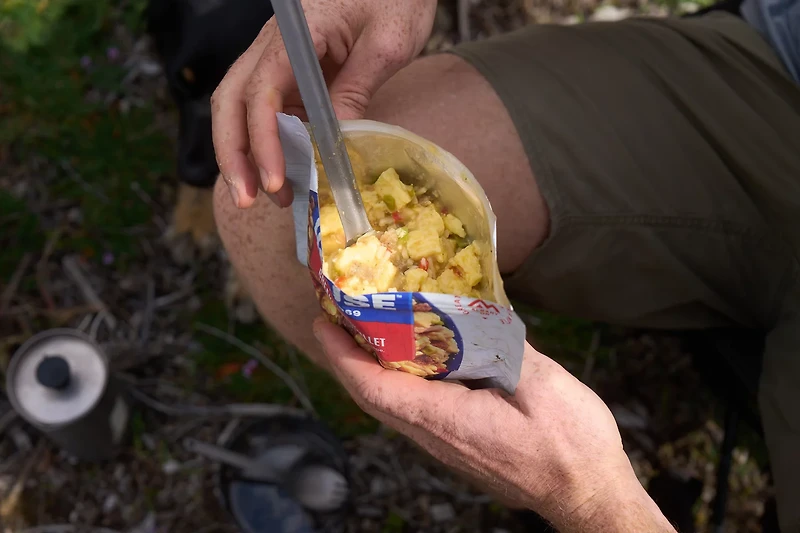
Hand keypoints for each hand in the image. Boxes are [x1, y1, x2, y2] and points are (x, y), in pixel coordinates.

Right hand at [211, 0, 436, 208]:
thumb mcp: (387, 45)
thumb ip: (356, 90)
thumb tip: (331, 142)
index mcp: (295, 32)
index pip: (261, 91)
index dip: (262, 140)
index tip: (276, 180)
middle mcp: (274, 44)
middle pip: (232, 100)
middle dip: (234, 153)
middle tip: (247, 200)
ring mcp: (278, 58)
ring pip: (241, 107)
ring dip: (246, 153)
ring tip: (268, 196)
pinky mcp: (290, 72)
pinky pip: (268, 110)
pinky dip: (268, 143)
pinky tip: (281, 173)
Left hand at [312, 318, 675, 532]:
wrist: (586, 498)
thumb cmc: (569, 447)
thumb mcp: (544, 385)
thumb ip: (505, 346)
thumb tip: (476, 314)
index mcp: (446, 418)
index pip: (374, 387)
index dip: (343, 354)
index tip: (323, 322)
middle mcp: (434, 434)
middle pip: (372, 395)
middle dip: (346, 355)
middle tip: (335, 314)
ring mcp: (443, 443)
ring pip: (389, 403)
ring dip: (369, 366)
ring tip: (365, 326)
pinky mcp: (456, 442)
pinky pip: (412, 408)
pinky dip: (397, 378)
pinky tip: (412, 354)